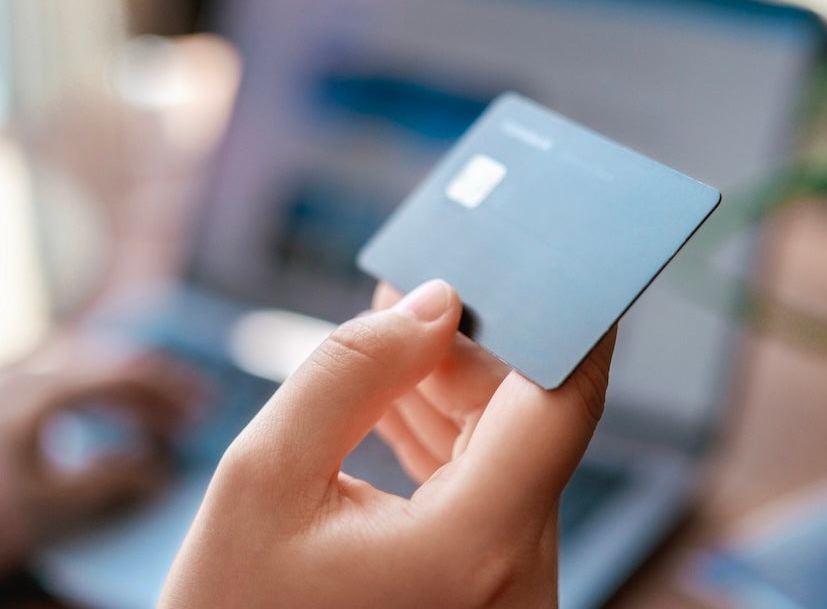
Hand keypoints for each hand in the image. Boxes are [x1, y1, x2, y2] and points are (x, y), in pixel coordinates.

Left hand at [0, 331, 204, 607]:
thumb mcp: (44, 505)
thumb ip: (108, 482)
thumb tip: (157, 468)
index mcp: (44, 389)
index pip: (129, 373)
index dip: (173, 391)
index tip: (204, 411)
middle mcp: (21, 377)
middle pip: (103, 364)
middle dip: (150, 386)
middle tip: (186, 413)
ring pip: (75, 375)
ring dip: (118, 392)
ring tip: (146, 420)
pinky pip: (50, 390)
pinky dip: (85, 403)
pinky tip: (87, 430)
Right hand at [161, 280, 615, 608]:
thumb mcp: (263, 478)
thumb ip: (351, 372)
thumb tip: (435, 302)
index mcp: (476, 546)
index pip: (562, 401)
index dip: (564, 315)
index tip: (545, 252)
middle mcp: (518, 577)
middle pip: (527, 424)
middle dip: (471, 347)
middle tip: (412, 290)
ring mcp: (510, 594)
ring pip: (507, 457)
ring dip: (454, 391)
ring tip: (390, 334)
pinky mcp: (489, 596)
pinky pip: (487, 498)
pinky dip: (448, 444)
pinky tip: (396, 400)